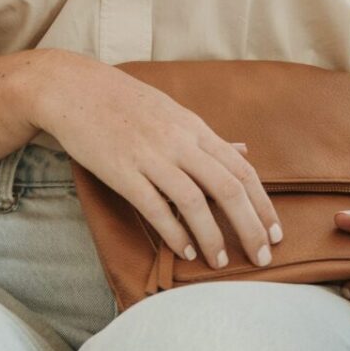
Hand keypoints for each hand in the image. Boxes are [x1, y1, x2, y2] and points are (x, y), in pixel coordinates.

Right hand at [20, 50, 280, 270]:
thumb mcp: (175, 114)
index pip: (243, 171)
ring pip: (194, 202)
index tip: (276, 233)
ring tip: (221, 262)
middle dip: (250, 228)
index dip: (264, 205)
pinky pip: (153, 207)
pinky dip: (173, 232)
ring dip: (212, 237)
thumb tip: (244, 153)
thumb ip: (209, 139)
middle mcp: (180, 142)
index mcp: (196, 129)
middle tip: (262, 258)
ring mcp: (150, 156)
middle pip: (228, 189)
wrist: (73, 88)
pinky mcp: (122, 171)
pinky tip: (184, 251)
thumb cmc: (127, 104)